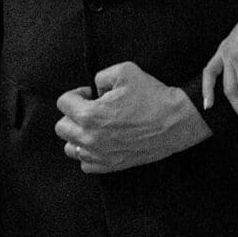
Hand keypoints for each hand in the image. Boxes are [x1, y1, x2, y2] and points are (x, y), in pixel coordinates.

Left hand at [56, 62, 211, 173]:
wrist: (176, 122)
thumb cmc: (152, 96)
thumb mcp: (125, 71)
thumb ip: (101, 76)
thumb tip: (95, 89)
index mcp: (89, 114)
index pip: (63, 103)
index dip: (77, 94)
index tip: (90, 94)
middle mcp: (89, 138)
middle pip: (62, 127)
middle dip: (73, 114)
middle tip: (92, 109)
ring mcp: (99, 154)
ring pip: (70, 148)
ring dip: (78, 135)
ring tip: (94, 127)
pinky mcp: (111, 165)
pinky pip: (85, 163)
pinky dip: (89, 153)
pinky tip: (102, 142)